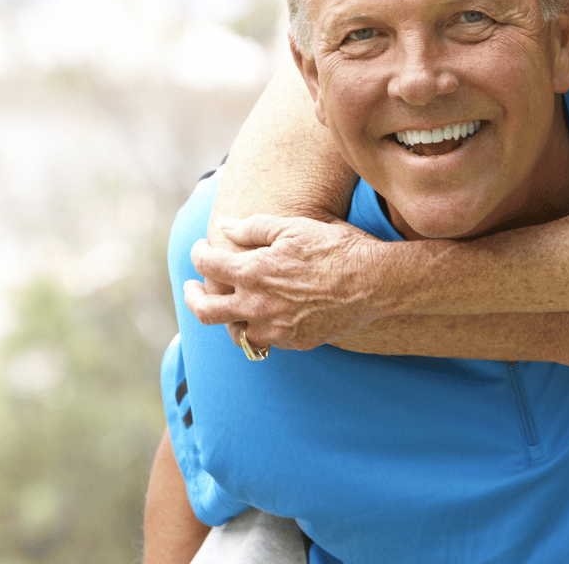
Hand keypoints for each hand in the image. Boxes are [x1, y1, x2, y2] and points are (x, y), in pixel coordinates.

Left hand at [184, 214, 390, 350]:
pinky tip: (264, 318)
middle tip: (193, 288)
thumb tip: (224, 227)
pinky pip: (265, 341)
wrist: (375, 282)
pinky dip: (258, 329)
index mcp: (253, 272)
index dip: (198, 254)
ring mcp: (275, 328)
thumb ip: (254, 227)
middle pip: (205, 310)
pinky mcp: (295, 342)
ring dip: (227, 318)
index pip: (208, 265)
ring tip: (229, 307)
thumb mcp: (295, 227)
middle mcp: (257, 306)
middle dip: (192, 296)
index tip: (201, 249)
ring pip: (235, 332)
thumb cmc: (337, 248)